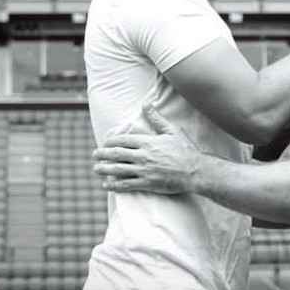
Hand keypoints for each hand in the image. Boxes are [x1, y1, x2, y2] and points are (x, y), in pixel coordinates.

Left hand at [92, 104, 208, 193]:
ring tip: (96, 169)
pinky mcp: (147, 184)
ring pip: (118, 170)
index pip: (123, 140)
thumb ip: (157, 118)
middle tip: (94, 155)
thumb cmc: (184, 150)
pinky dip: (115, 185)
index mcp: (147, 142)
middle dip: (103, 154)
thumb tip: (146, 104)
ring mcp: (144, 171)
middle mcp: (143, 156)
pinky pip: (126, 185)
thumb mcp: (172, 131)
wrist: (194, 171)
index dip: (111, 141)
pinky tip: (107, 185)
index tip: (106, 142)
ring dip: (105, 169)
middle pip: (116, 155)